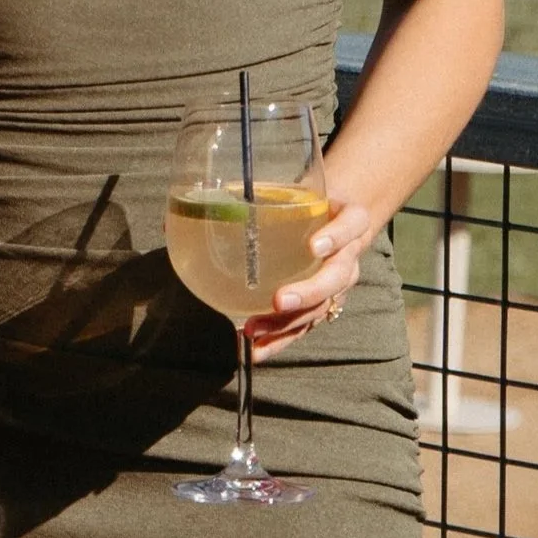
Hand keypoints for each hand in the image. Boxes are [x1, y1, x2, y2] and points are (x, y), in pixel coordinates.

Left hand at [245, 192, 372, 355]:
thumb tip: (187, 208)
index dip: (337, 235)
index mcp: (349, 218)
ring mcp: (339, 283)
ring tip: (254, 330)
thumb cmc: (305, 200)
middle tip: (281, 301)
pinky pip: (306, 325)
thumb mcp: (291, 188)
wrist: (333, 217)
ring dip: (289, 323)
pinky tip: (255, 350)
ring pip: (321, 307)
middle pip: (338, 276)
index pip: (351, 224)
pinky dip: (280, 339)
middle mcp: (350, 253)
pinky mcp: (323, 304)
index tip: (315, 245)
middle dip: (309, 291)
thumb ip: (252, 193)